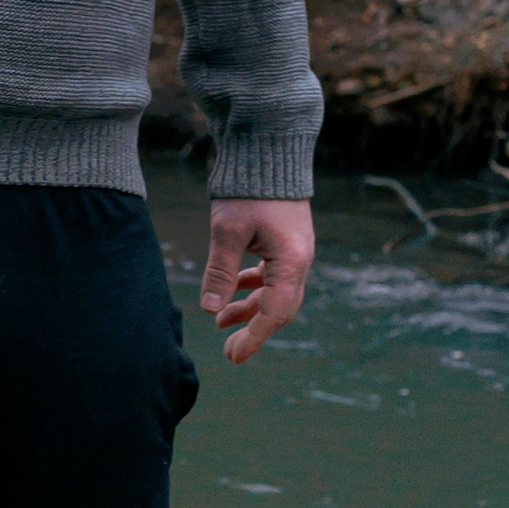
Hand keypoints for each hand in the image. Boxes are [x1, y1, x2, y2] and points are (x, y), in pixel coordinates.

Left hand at [199, 198, 314, 364]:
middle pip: (279, 308)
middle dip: (253, 330)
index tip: (233, 356)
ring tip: (220, 321)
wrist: (271, 150)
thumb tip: (209, 308)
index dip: (254, 338)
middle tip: (228, 350)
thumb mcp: (228, 232)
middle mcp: (299, 261)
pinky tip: (231, 292)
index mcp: (291, 262)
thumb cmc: (250, 189)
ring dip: (249, 308)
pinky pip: (273, 276)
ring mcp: (295, 252)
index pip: (274, 313)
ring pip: (275, 293)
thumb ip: (220, 271)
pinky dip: (252, 288)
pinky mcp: (286, 243)